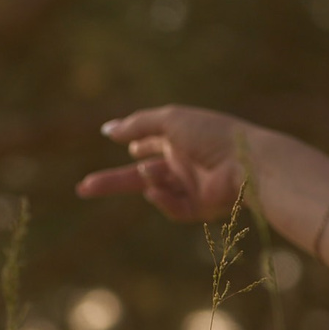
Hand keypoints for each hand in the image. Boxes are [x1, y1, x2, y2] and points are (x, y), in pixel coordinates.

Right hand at [75, 106, 259, 223]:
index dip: (134, 143)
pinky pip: (171, 208)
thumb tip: (108, 129)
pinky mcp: (198, 209)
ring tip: (152, 174)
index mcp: (179, 139)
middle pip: (139, 175)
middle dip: (111, 182)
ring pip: (153, 191)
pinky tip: (158, 191)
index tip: (115, 141)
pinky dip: (161, 200)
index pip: (149, 143)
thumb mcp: (170, 120)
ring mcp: (190, 187)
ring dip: (146, 182)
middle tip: (83, 188)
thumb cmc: (211, 134)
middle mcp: (183, 163)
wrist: (246, 163)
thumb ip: (137, 124)